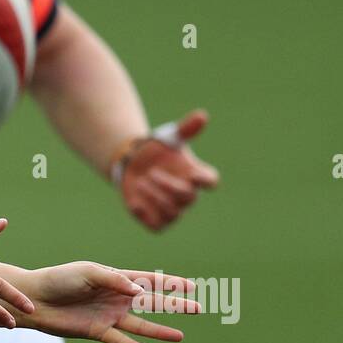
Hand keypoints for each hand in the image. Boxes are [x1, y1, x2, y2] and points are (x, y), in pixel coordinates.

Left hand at [21, 263, 201, 342]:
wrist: (37, 299)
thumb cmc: (61, 279)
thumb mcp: (87, 272)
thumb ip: (113, 279)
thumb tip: (137, 289)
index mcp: (116, 278)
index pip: (150, 280)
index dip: (171, 283)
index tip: (192, 285)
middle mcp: (117, 297)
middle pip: (152, 302)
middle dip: (175, 305)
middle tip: (198, 308)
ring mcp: (109, 315)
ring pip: (141, 324)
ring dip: (160, 330)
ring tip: (180, 336)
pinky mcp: (98, 331)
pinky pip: (120, 341)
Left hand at [119, 109, 218, 231]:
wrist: (131, 163)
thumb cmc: (156, 150)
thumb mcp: (169, 137)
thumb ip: (186, 129)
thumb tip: (202, 115)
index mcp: (194, 174)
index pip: (210, 181)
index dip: (204, 180)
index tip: (192, 173)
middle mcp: (187, 194)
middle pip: (189, 198)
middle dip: (169, 186)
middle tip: (151, 173)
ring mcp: (173, 209)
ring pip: (173, 213)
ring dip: (156, 199)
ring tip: (140, 183)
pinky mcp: (156, 220)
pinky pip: (156, 226)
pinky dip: (146, 216)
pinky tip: (134, 203)